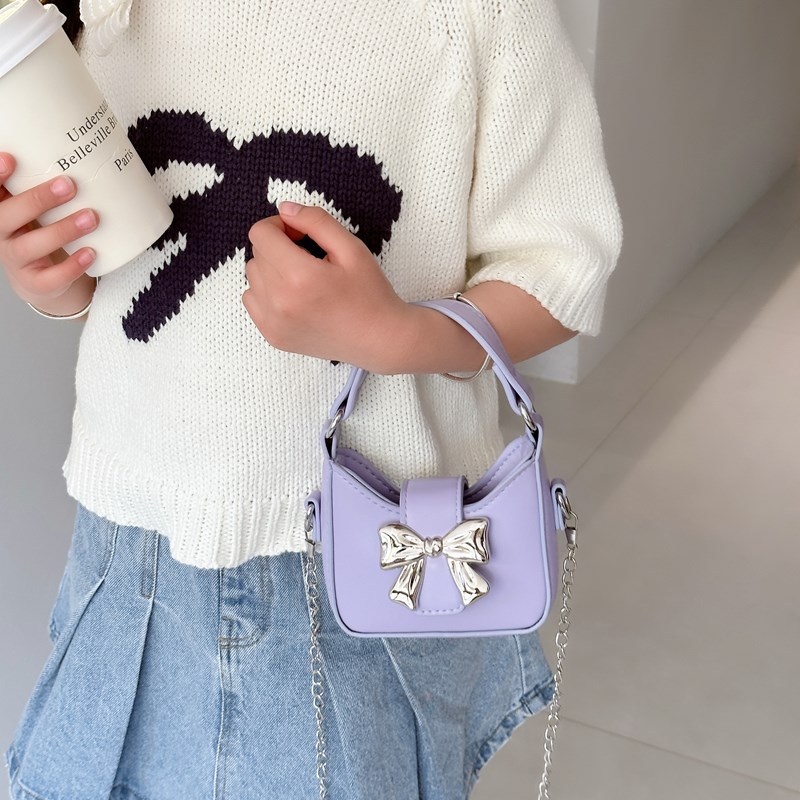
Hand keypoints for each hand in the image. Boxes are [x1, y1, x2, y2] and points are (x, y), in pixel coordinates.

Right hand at [0, 152, 98, 307]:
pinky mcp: (36, 283)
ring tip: (91, 217)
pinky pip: (50, 278)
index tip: (10, 157)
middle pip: (6, 216)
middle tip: (70, 184)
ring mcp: (16, 260)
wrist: (40, 277)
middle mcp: (0, 232)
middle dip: (38, 199)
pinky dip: (71, 266)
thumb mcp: (34, 204)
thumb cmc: (39, 228)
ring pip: (30, 246)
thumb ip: (43, 181)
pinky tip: (91, 253)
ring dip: (62, 231)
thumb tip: (85, 143)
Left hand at [243, 201, 412, 372]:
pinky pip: (252, 301)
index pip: (261, 234)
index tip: (300, 235)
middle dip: (277, 247)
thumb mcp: (351, 248)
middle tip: (308, 257)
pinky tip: (294, 297)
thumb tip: (285, 209)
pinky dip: (267, 293)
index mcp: (300, 276)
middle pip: (256, 254)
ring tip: (302, 279)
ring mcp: (274, 324)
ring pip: (252, 278)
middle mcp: (280, 302)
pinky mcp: (273, 337)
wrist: (379, 340)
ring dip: (271, 270)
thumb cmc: (370, 293)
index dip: (280, 225)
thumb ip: (316, 221)